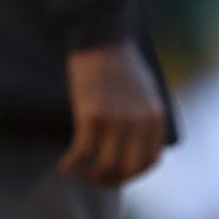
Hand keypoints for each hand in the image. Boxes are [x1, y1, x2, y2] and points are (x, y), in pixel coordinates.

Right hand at [59, 40, 165, 185]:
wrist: (100, 37)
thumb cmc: (120, 61)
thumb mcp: (145, 92)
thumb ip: (144, 117)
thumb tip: (133, 141)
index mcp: (155, 117)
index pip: (150, 161)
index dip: (132, 173)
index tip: (117, 173)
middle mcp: (139, 123)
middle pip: (129, 168)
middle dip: (112, 180)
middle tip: (96, 179)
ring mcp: (115, 120)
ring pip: (107, 164)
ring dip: (93, 177)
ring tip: (81, 176)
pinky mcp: (90, 115)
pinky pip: (82, 150)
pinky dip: (72, 163)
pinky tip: (64, 166)